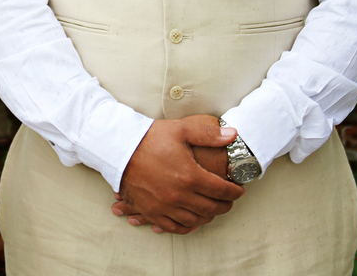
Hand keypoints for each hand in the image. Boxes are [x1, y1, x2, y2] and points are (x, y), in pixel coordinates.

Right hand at [115, 115, 243, 233]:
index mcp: (189, 176)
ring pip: (194, 220)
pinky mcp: (151, 211)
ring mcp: (164, 206)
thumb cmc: (149, 138)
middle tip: (228, 201)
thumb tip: (233, 135)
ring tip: (212, 210)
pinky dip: (186, 227)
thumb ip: (208, 134)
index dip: (234, 192)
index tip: (238, 190)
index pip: (221, 191)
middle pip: (210, 208)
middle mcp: (178, 195)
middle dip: (224, 205)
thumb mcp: (181, 129)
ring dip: (207, 217)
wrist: (118, 148)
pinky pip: (173, 227)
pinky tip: (191, 222)